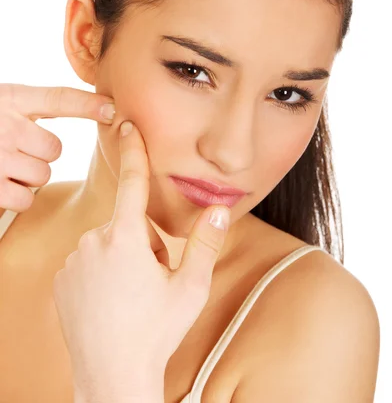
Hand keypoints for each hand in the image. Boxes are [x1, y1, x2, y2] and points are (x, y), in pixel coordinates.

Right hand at [0, 84, 114, 210]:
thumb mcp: (3, 103)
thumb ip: (34, 106)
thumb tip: (101, 109)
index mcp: (9, 99)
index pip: (56, 98)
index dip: (88, 104)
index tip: (114, 110)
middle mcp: (3, 126)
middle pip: (54, 150)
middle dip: (40, 154)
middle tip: (15, 149)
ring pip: (42, 176)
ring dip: (28, 176)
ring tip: (3, 165)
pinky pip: (24, 199)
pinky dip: (15, 197)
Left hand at [52, 120, 230, 402]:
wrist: (112, 375)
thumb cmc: (156, 331)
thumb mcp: (190, 287)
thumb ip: (205, 243)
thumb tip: (222, 209)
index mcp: (127, 238)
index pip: (133, 183)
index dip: (133, 151)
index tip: (126, 125)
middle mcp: (94, 241)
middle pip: (128, 225)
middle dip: (144, 243)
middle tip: (153, 282)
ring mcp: (74, 260)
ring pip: (108, 245)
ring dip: (123, 260)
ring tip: (131, 296)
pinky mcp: (61, 278)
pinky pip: (88, 261)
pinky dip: (101, 273)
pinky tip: (110, 302)